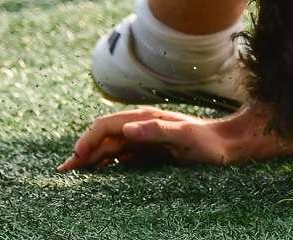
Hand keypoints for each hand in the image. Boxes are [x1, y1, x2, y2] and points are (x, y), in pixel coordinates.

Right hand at [58, 106, 292, 169]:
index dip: (86, 141)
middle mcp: (142, 125)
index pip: (106, 126)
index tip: (75, 161)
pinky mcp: (149, 150)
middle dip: (82, 151)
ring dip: (91, 158)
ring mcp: (145, 137)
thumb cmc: (209, 143)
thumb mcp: (185, 137)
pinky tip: (98, 173)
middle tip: (64, 173)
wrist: (228, 147)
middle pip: (103, 136)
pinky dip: (106, 162)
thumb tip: (128, 130)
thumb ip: (157, 131)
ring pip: (109, 146)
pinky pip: (121, 155)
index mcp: (146, 119)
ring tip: (74, 174)